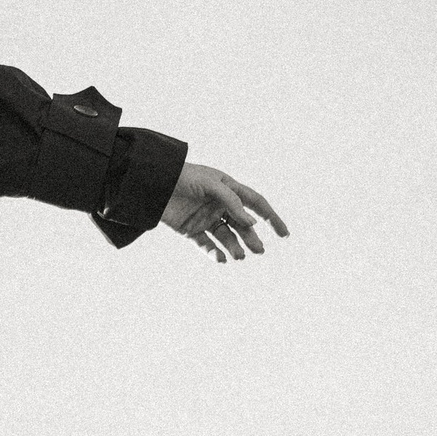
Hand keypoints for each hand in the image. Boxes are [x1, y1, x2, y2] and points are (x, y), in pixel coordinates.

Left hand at [162, 161, 287, 261]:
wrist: (153, 183)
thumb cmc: (184, 176)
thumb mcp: (211, 184)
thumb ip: (232, 202)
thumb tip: (252, 223)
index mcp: (229, 189)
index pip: (256, 204)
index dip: (271, 218)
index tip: (283, 234)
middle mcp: (219, 205)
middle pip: (242, 225)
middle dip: (252, 238)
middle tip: (258, 250)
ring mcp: (206, 218)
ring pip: (226, 237)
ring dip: (235, 247)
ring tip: (239, 256)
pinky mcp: (191, 230)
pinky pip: (207, 245)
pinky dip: (215, 253)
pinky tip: (221, 259)